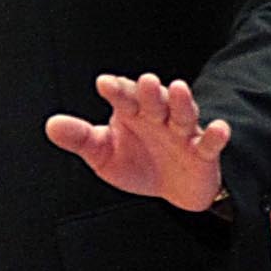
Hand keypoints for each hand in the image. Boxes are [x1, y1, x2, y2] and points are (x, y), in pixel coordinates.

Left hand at [45, 73, 230, 212]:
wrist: (173, 189)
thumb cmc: (136, 162)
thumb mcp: (103, 153)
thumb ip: (80, 138)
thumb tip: (51, 125)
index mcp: (132, 113)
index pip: (124, 97)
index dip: (117, 90)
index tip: (105, 84)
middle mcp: (158, 117)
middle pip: (154, 100)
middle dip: (149, 91)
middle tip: (144, 81)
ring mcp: (182, 133)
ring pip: (182, 113)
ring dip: (180, 102)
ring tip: (177, 88)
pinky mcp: (202, 153)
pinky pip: (209, 142)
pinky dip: (215, 135)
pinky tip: (219, 128)